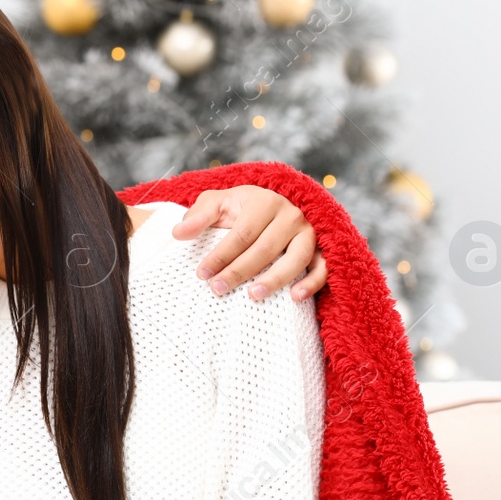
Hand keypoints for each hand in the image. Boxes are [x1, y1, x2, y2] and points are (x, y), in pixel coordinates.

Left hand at [171, 185, 327, 301]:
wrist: (275, 206)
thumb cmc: (240, 209)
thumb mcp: (217, 203)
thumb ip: (198, 217)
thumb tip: (177, 234)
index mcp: (264, 201)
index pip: (241, 233)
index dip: (220, 255)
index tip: (201, 274)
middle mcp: (290, 214)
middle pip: (265, 248)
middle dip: (239, 271)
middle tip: (217, 289)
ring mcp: (308, 232)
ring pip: (296, 258)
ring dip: (275, 279)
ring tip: (252, 296)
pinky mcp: (322, 248)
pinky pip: (323, 267)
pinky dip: (313, 282)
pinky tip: (296, 298)